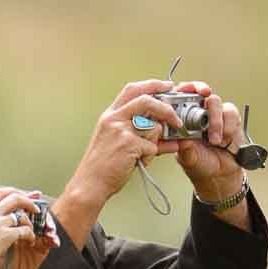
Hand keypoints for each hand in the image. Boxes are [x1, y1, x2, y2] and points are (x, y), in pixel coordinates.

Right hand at [0, 187, 39, 268]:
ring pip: (22, 215)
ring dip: (30, 222)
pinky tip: (30, 241)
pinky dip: (30, 235)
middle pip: (15, 198)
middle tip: (36, 208)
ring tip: (32, 230)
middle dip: (29, 200)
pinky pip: (25, 231)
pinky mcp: (5, 236)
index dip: (14, 192)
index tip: (25, 194)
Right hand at [64, 80, 175, 207]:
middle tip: (177, 120)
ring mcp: (120, 130)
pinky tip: (138, 162)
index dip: (153, 85)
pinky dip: (149, 157)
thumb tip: (169, 134)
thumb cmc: (104, 165)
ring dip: (154, 143)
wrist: (91, 183)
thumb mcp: (118, 142)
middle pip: (147, 100)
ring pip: (153, 128)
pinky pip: (152, 147)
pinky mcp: (128, 144)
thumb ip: (140, 132)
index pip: (133, 89)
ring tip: (141, 154)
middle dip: (166, 109)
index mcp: (111, 115)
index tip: (168, 86)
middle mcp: (114, 118)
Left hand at [162, 81, 246, 198]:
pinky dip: (229, 129)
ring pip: (218, 104)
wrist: (219, 174)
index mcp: (184, 118)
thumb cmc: (199, 163)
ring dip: (217, 123)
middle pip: (204, 94)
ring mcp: (216, 115)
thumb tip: (183, 138)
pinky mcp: (231, 120)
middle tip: (206, 105)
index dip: (187, 88)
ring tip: (215, 142)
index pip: (184, 95)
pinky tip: (225, 142)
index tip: (190, 89)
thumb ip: (185, 148)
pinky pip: (232, 115)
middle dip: (206, 99)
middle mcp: (200, 113)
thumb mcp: (188, 158)